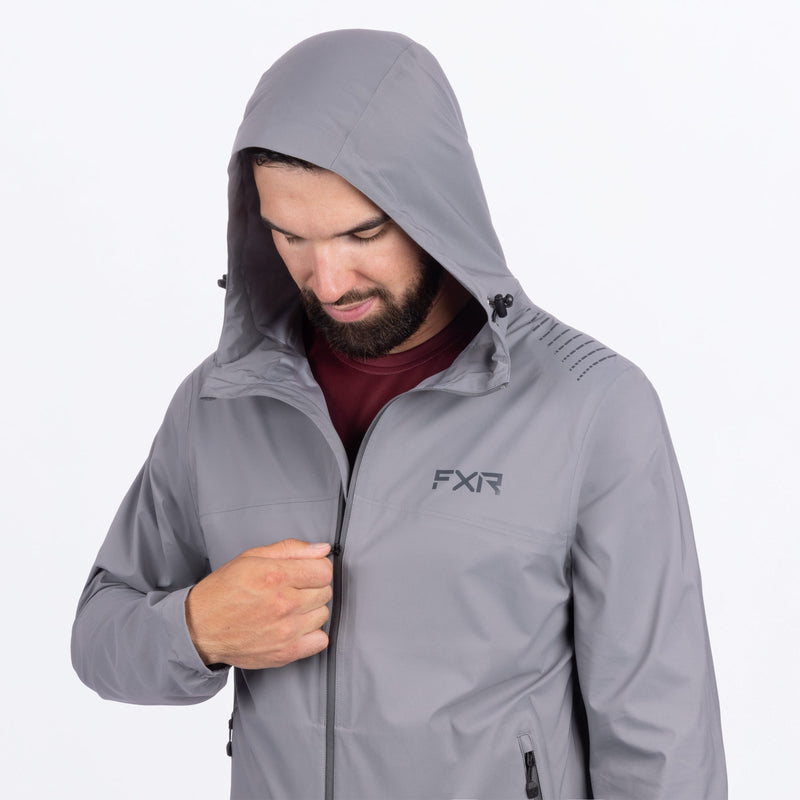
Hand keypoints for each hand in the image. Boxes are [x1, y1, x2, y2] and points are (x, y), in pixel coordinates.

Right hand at [185, 538, 332, 668]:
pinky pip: (320, 640)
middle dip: (312, 587)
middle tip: (293, 590)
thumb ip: (291, 549)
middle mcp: (284, 604)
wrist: (199, 628)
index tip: (306, 572)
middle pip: (325, 591)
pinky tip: (295, 627)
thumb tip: (322, 548)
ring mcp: (286, 631)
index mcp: (276, 576)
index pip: (324, 570)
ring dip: (311, 610)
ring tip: (290, 608)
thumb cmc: (224, 591)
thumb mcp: (252, 557)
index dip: (316, 568)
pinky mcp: (285, 653)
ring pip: (323, 614)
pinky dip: (312, 634)